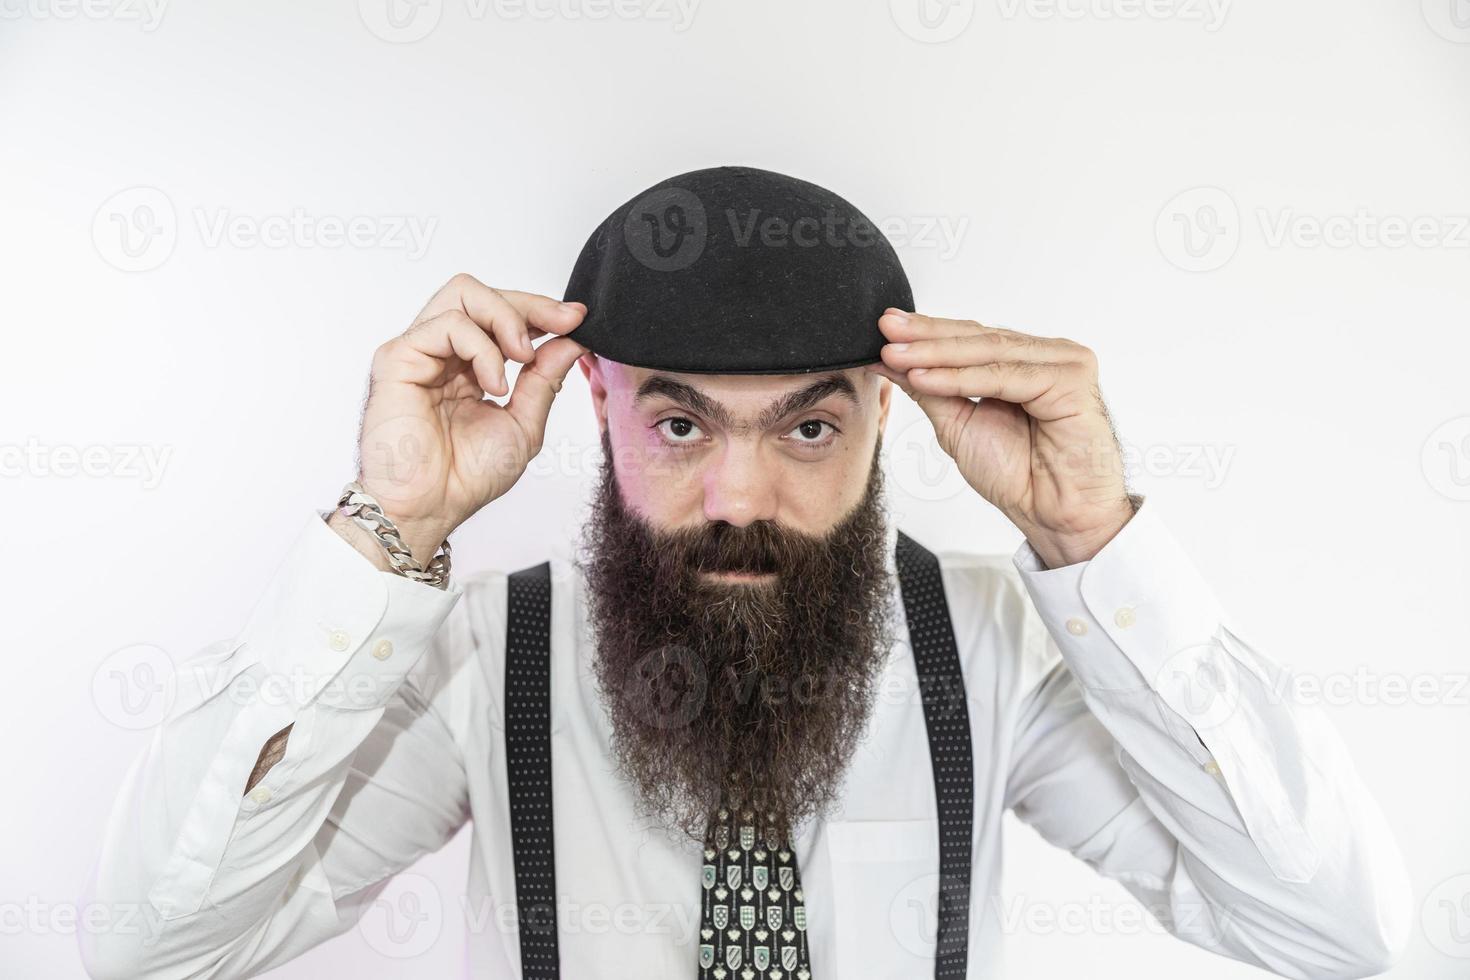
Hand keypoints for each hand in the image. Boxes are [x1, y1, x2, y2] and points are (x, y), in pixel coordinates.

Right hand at [352, 273, 587, 562]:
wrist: (432, 507)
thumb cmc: (466, 477)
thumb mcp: (524, 424)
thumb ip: (545, 379)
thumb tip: (572, 340)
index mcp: (468, 367)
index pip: (501, 316)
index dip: (540, 310)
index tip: (576, 318)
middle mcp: (442, 354)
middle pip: (482, 294)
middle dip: (529, 304)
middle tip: (560, 324)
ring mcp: (419, 352)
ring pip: (462, 295)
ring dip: (505, 319)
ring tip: (524, 357)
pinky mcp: (398, 358)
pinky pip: (446, 325)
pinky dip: (481, 347)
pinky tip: (494, 383)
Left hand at [868, 309, 1133, 567]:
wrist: (1053, 514)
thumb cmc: (1018, 475)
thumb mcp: (957, 423)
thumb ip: (929, 387)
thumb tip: (890, 360)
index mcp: (1026, 360)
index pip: (971, 337)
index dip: (926, 332)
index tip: (884, 328)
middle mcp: (1047, 356)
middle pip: (978, 338)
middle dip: (926, 337)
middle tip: (886, 331)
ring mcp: (1064, 364)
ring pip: (989, 352)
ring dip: (936, 354)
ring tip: (895, 355)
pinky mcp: (1072, 380)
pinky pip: (1006, 376)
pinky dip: (962, 378)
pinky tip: (925, 378)